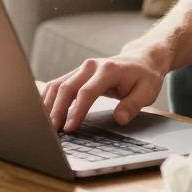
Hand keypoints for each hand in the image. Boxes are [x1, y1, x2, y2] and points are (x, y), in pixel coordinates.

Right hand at [42, 49, 168, 131]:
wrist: (142, 59)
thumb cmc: (144, 77)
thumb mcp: (147, 92)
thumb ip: (133, 105)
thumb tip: (120, 119)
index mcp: (108, 70)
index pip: (87, 92)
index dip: (76, 111)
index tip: (70, 128)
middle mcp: (91, 66)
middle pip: (66, 87)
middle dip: (57, 110)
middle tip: (52, 131)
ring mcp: (82, 68)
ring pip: (58, 84)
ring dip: (49, 104)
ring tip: (45, 126)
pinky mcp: (77, 73)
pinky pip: (58, 84)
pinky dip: (49, 98)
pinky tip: (44, 112)